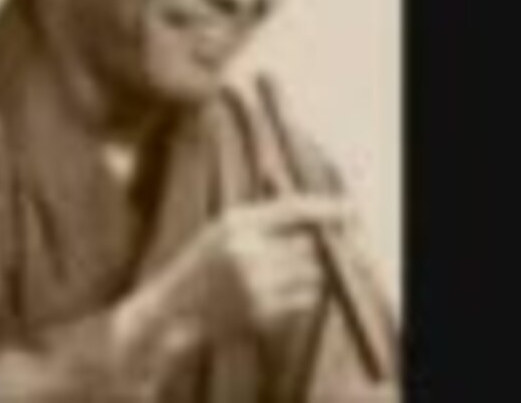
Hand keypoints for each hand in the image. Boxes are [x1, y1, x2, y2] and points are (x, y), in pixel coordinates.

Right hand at [149, 195, 351, 345]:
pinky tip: (274, 296)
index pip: (292, 210)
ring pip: (312, 274)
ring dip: (309, 274)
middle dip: (315, 248)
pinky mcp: (263, 314)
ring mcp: (255, 285)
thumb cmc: (201, 265)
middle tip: (303, 253)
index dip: (324, 208)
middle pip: (309, 244)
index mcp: (235, 224)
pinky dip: (301, 297)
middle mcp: (246, 252)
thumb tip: (315, 215)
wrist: (172, 310)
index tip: (348, 208)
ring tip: (281, 276)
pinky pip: (305, 301)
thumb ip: (263, 219)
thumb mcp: (222, 229)